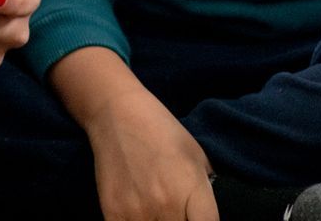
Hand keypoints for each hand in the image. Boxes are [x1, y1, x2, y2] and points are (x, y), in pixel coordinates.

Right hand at [85, 87, 217, 220]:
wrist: (117, 112)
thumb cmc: (162, 130)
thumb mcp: (198, 157)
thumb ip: (206, 192)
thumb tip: (207, 216)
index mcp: (194, 191)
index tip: (195, 218)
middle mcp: (168, 204)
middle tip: (175, 211)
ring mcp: (139, 210)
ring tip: (155, 209)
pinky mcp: (113, 211)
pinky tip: (138, 212)